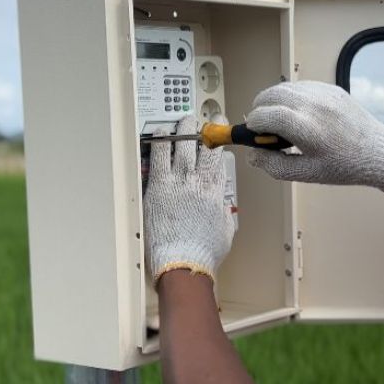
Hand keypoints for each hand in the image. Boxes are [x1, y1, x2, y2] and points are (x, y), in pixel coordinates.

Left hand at [144, 118, 235, 282]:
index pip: (218, 159)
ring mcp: (178, 182)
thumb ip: (223, 214)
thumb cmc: (201, 253)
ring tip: (182, 120)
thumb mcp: (224, 231)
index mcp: (215, 192)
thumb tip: (222, 208)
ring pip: (181, 145)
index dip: (218, 144)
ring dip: (182, 129)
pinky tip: (159, 134)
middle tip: (199, 121)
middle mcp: (198, 182)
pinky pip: (159, 156)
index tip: (217, 136)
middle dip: (202, 130)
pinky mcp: (158, 187)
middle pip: (202, 146)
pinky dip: (159, 142)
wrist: (183, 263)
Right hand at [245, 81, 383, 192]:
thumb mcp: (306, 172)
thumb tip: (252, 154)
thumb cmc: (344, 166)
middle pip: (269, 95)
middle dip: (259, 109)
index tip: (252, 133)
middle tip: (263, 127)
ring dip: (273, 101)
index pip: (264, 115)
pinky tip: (299, 115)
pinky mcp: (330, 88)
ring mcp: (323, 93)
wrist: (377, 151)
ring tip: (280, 122)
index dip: (252, 124)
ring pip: (283, 88)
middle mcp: (313, 105)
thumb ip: (273, 165)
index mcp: (306, 128)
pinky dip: (291, 98)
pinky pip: (300, 87)